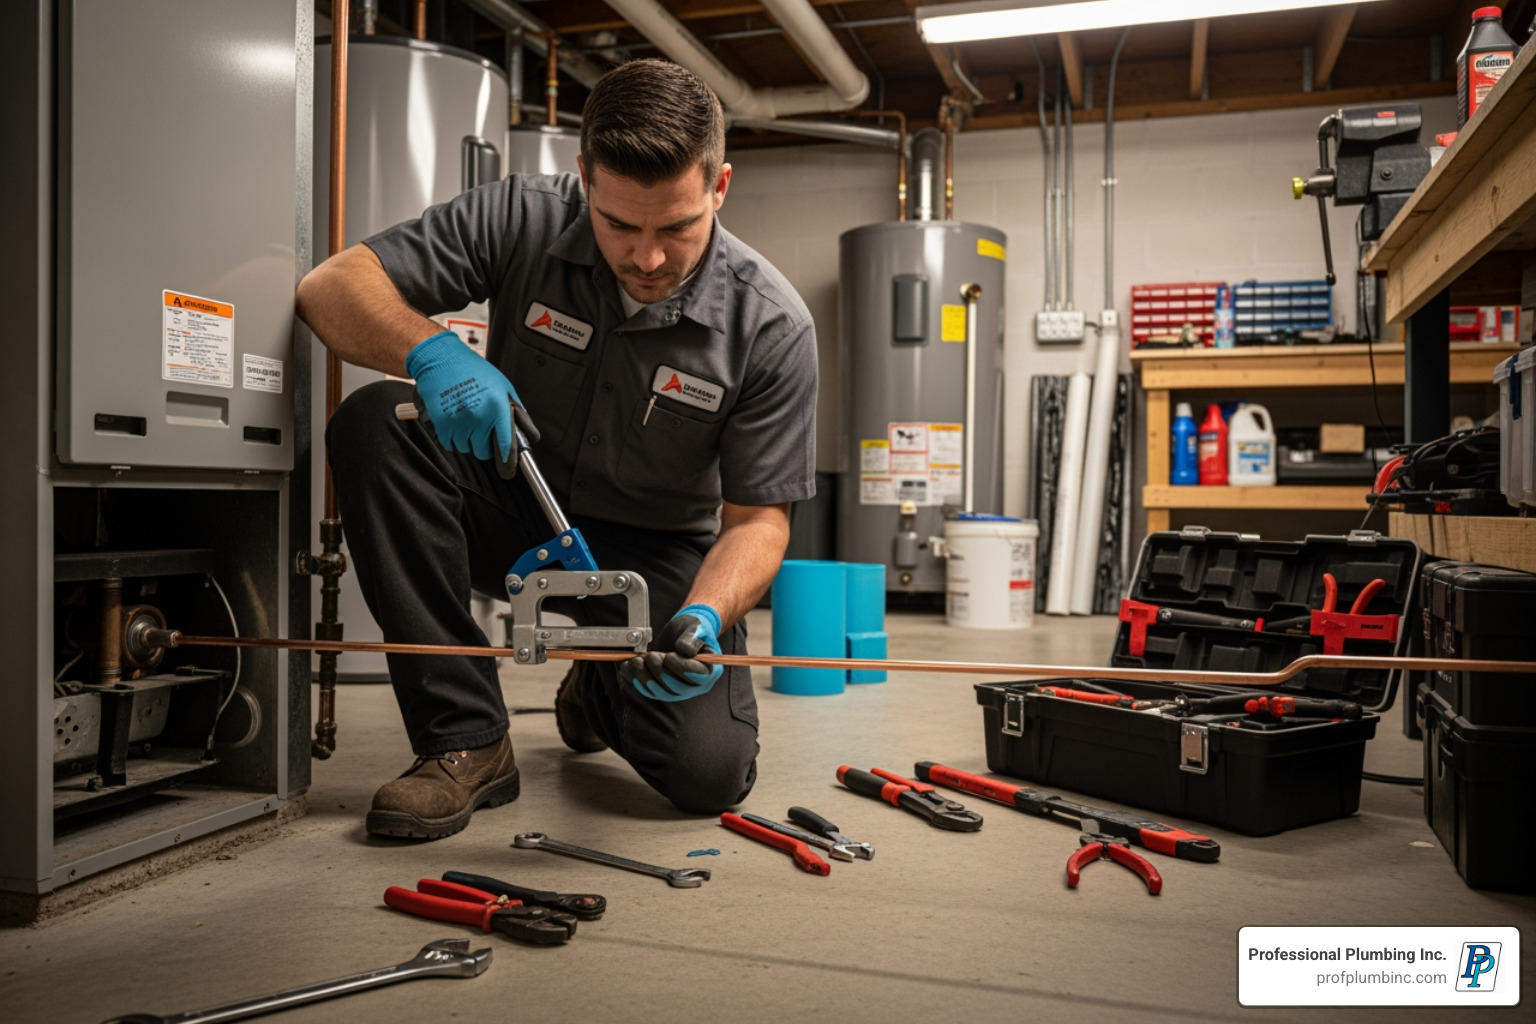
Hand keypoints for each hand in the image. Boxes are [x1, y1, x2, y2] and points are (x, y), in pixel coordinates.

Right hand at [405, 330, 539, 464]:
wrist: (442, 360)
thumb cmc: (474, 370)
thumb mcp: (503, 385)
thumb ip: (516, 410)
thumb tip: (528, 432)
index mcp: (497, 407)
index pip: (505, 444)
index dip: (507, 459)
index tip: (508, 468)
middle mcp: (479, 416)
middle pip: (483, 452)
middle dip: (484, 446)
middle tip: (482, 432)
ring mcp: (459, 421)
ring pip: (466, 449)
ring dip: (467, 441)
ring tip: (467, 422)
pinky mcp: (441, 423)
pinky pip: (449, 445)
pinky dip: (452, 439)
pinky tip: (455, 423)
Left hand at [622, 604, 723, 701]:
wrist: (683, 633)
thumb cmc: (694, 629)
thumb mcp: (697, 628)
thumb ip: (693, 638)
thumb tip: (685, 650)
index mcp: (710, 671)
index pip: (699, 676)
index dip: (683, 668)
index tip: (669, 656)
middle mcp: (695, 685)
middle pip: (678, 688)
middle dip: (661, 673)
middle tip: (650, 656)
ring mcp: (678, 689)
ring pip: (661, 693)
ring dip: (646, 678)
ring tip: (636, 661)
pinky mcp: (662, 688)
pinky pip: (649, 691)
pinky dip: (636, 680)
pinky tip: (628, 667)